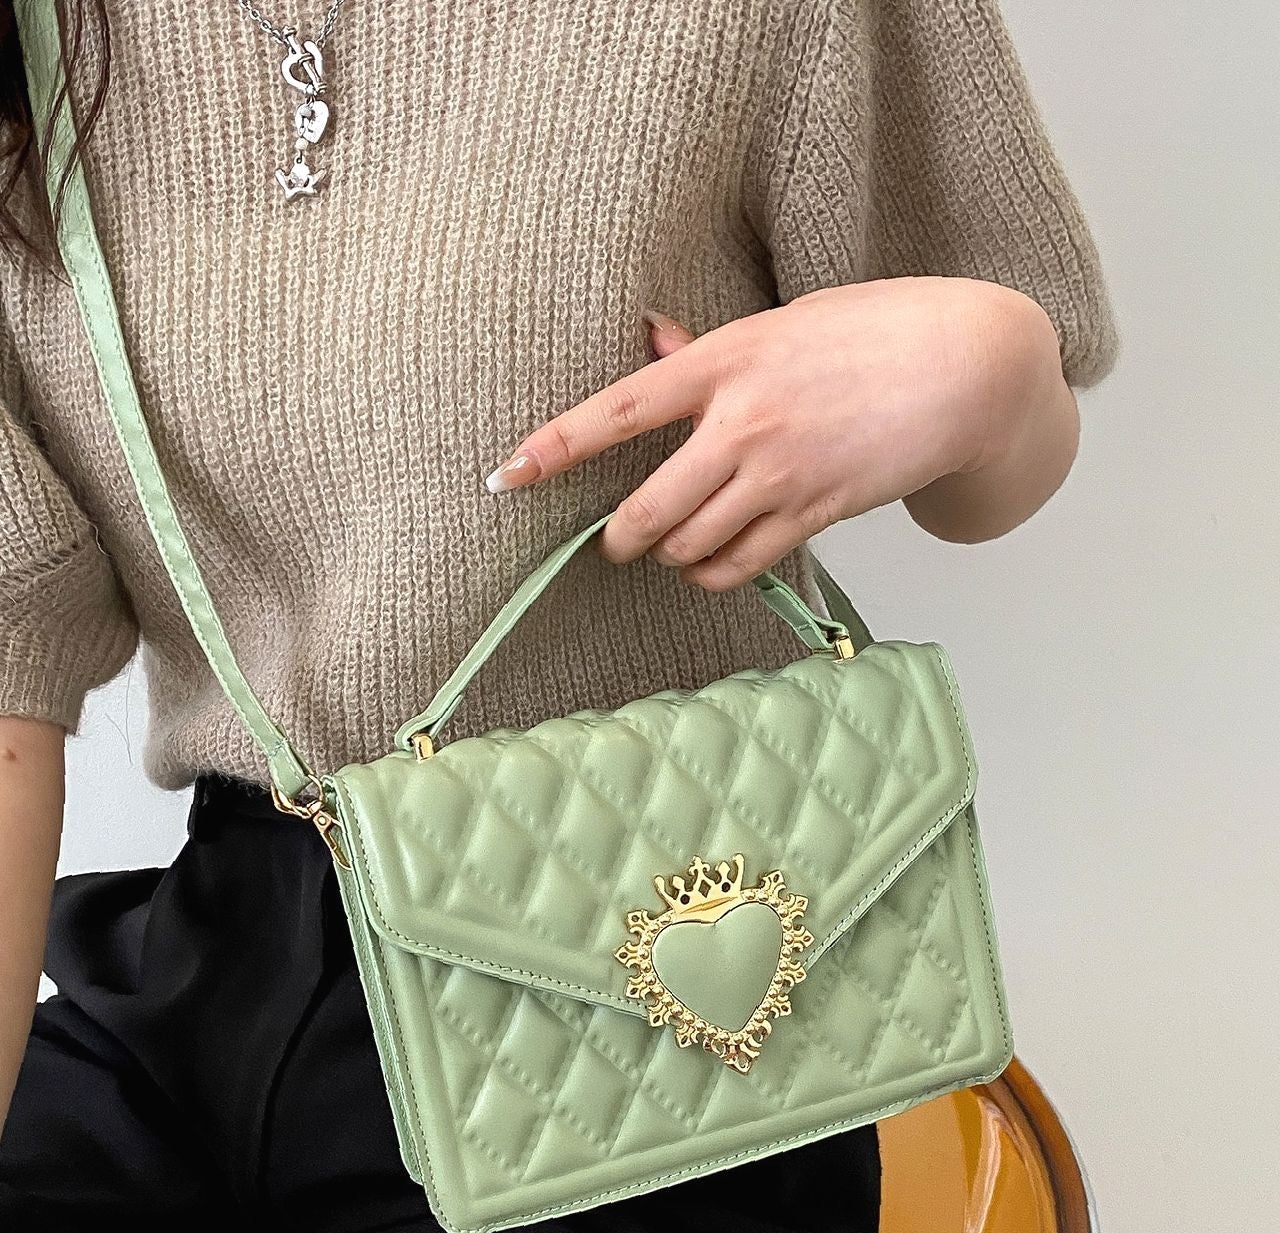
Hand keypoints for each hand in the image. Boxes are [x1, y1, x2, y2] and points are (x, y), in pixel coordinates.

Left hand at [483, 277, 1075, 587]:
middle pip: (648, 507)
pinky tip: (715, 565)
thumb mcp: (787, 321)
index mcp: (728, 360)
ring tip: (676, 547)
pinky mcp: (816, 512)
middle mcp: (745, 422)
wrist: (966, 368)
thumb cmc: (874, 331)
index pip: (620, 409)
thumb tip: (651, 346)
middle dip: (621, 537)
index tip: (509, 472)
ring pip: (690, 545)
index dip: (557, 445)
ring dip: (672, 556)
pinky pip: (740, 565)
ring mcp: (781, 474)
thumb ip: (712, 347)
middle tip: (617, 542)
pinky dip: (715, 574)